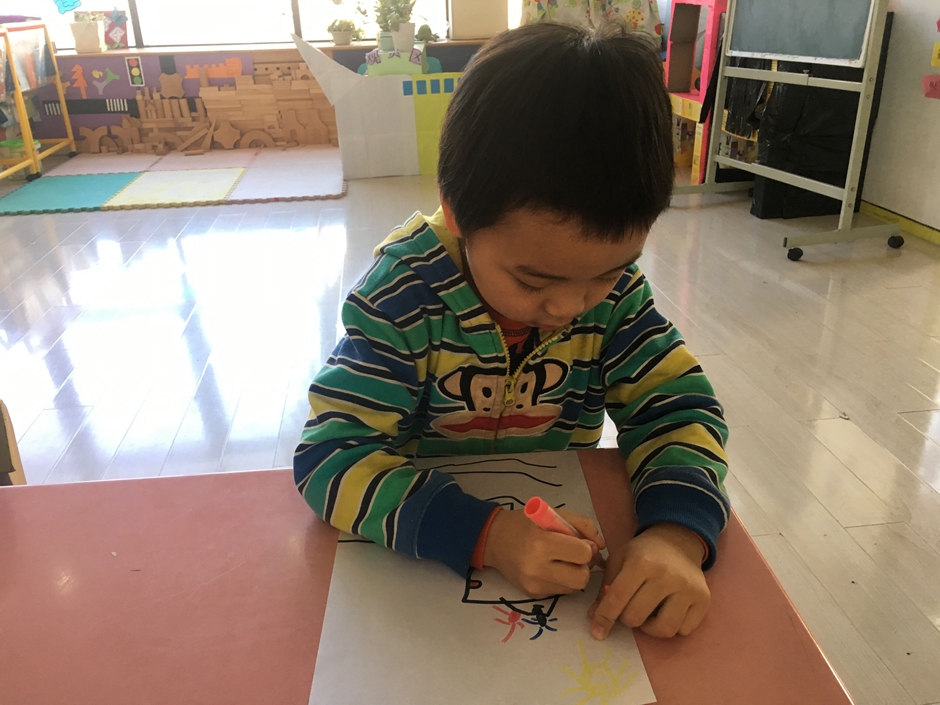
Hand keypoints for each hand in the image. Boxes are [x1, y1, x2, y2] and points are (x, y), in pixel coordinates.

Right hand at [483, 508, 605, 597]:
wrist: (494, 540)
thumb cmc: (525, 524)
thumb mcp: (553, 514)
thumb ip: (581, 525)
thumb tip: (600, 546)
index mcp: (541, 543)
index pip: (583, 554)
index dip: (586, 547)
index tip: (579, 541)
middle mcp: (537, 568)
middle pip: (582, 577)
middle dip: (584, 566)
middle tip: (575, 555)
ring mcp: (534, 585)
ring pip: (575, 588)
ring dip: (575, 575)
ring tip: (563, 561)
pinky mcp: (533, 595)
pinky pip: (562, 592)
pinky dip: (563, 581)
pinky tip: (552, 569)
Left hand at [588, 523, 708, 638]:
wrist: (678, 541)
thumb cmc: (644, 552)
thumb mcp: (619, 561)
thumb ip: (605, 589)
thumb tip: (594, 617)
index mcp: (642, 563)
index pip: (618, 598)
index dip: (604, 617)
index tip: (597, 631)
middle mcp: (667, 576)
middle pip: (637, 617)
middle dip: (628, 618)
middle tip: (629, 608)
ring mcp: (688, 589)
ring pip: (664, 629)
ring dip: (650, 628)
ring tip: (648, 613)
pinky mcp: (704, 599)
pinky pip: (684, 630)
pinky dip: (673, 627)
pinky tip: (668, 611)